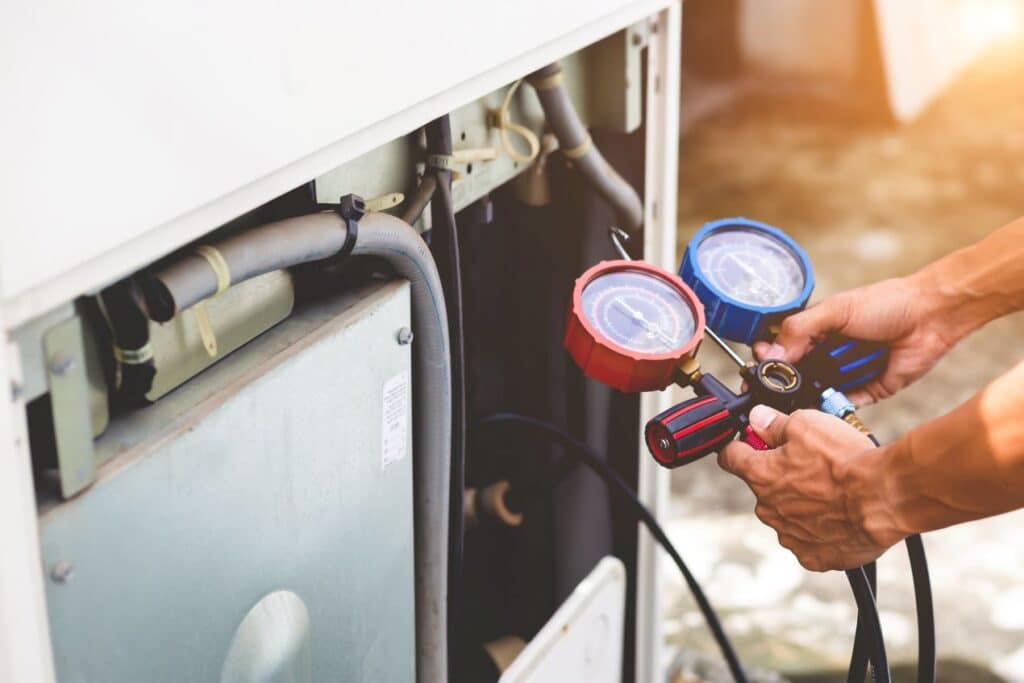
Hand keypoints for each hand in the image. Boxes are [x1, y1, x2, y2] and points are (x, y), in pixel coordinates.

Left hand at [718, 405, 906, 570]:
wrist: (884, 497)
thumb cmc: (846, 461)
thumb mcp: (806, 424)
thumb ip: (774, 423)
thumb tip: (757, 418)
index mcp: (760, 475)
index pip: (730, 458)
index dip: (740, 446)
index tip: (750, 443)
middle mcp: (768, 509)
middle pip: (763, 487)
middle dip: (781, 476)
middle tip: (811, 465)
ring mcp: (790, 536)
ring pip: (787, 515)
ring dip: (802, 504)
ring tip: (833, 492)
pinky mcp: (814, 557)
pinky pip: (809, 541)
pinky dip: (820, 530)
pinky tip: (840, 517)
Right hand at [753, 276, 956, 404]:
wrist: (931, 316)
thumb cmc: (886, 303)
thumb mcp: (835, 310)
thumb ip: (800, 329)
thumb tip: (770, 354)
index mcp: (816, 331)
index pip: (781, 348)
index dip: (768, 359)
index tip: (756, 368)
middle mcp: (828, 353)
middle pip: (796, 375)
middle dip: (784, 384)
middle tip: (772, 390)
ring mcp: (846, 373)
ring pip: (816, 393)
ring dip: (808, 397)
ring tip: (799, 398)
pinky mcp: (867, 390)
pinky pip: (843, 404)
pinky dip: (834, 407)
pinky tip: (825, 406)